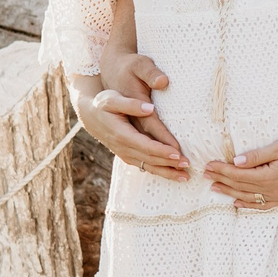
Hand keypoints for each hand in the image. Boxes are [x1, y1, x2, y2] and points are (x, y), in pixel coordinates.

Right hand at [86, 46, 187, 179]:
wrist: (90, 115)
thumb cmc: (103, 104)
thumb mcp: (112, 99)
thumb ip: (130, 104)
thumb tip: (149, 108)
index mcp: (121, 134)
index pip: (145, 146)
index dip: (161, 151)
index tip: (177, 153)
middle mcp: (123, 147)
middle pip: (149, 159)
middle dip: (169, 164)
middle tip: (188, 165)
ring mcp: (124, 153)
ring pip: (148, 166)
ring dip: (166, 172)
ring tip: (185, 177)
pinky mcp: (127, 155)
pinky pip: (144, 166)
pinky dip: (159, 171)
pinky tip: (172, 174)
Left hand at [203, 137, 277, 207]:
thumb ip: (257, 156)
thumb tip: (236, 161)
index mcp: (267, 176)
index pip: (238, 174)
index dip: (222, 170)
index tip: (209, 164)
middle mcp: (271, 189)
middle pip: (240, 186)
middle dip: (221, 180)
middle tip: (205, 175)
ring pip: (248, 197)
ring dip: (229, 192)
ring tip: (215, 188)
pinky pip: (262, 205)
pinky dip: (248, 205)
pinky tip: (237, 203)